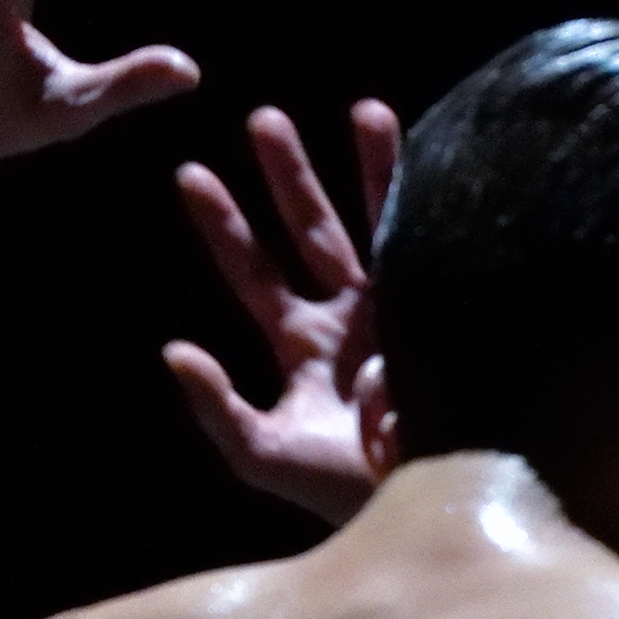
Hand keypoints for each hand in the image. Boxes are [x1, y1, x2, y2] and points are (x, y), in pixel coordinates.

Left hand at [163, 100, 400, 519]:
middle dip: (289, 176)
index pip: (252, 270)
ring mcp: (396, 314)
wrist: (424, 508)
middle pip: (311, 231)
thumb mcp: (264, 455)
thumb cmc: (340, 496)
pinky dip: (432, 206)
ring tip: (363, 109)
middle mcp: (346, 319)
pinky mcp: (445, 321)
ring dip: (367, 171)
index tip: (191, 173)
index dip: (223, 224)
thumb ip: (217, 407)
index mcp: (299, 344)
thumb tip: (174, 349)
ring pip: (377, 227)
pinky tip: (439, 164)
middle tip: (263, 117)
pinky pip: (435, 252)